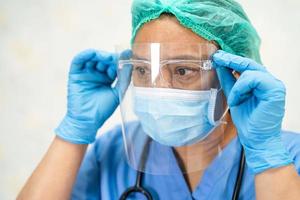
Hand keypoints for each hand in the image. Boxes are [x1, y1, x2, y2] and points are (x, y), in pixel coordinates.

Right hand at [55, 49, 119, 143]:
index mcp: (106, 78)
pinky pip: (78, 61)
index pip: (113, 65)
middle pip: (103, 60)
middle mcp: (96, 74)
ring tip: (107, 58)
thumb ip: (124, 77)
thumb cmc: (102, 109)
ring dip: (99, 55)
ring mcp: (85, 74)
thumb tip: (131, 62)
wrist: (88, 121)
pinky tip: (93, 54)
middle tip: (116, 58)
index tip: (127, 56)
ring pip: (92, 58)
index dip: (119, 61)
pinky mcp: (75, 74)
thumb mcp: (117, 92)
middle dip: (110, 57)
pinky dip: (85, 55)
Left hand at [212, 50, 292, 173]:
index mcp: (261, 83)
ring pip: (250, 71)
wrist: (256, 140)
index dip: (232, 60)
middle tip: (218, 57)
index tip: (218, 56)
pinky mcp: (275, 90)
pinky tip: (237, 101)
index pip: (246, 66)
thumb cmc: (247, 122)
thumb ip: (229, 82)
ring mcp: (274, 85)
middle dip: (231, 59)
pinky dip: (241, 89)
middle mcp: (269, 81)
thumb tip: (220, 66)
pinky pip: (253, 79)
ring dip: (236, 85)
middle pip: (249, 63)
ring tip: (233, 100)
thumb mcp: (234, 97)